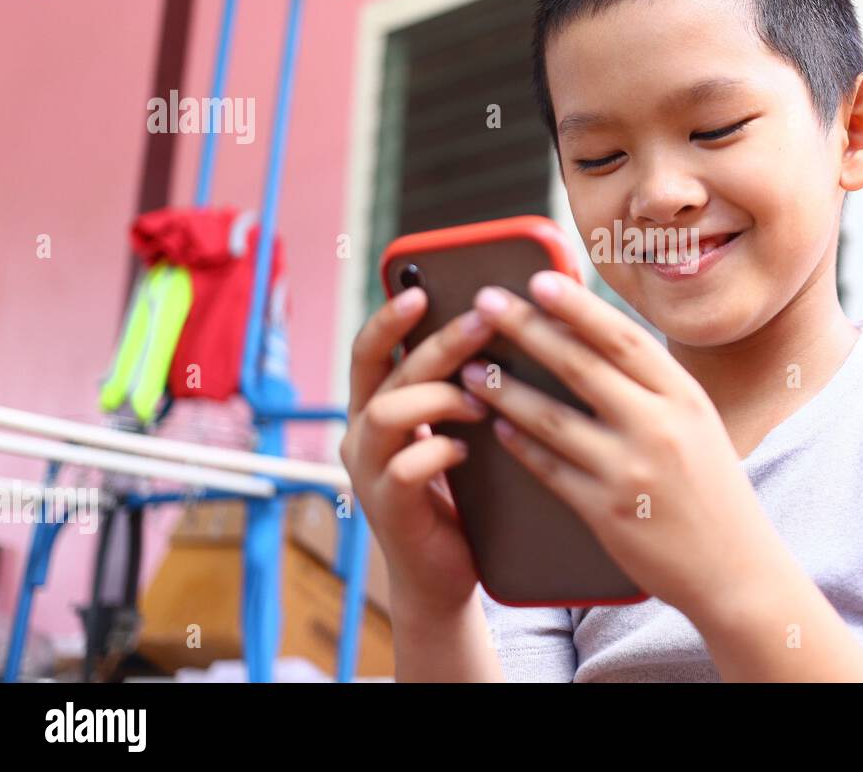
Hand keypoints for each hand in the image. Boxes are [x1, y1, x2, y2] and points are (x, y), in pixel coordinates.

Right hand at [339, 286, 495, 615]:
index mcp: (374, 408)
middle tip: (481, 323)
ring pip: (388, 411)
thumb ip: (460, 388)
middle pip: (387, 371)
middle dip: (437, 343)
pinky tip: (468, 452)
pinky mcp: (386, 508)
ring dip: (441, 397)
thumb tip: (502, 331)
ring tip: (483, 402)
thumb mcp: (455, 430)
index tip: (419, 288)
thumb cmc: (458, 492)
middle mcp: (360, 434)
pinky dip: (441, 451)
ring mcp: (367, 472)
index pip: (368, 350)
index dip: (388, 318)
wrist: (443, 573)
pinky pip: (405, 467)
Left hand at [461, 272, 785, 620]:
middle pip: (580, 366)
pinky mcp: (607, 513)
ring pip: (552, 418)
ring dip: (505, 389)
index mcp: (685, 397)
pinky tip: (498, 426)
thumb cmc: (712, 489)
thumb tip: (592, 339)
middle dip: (526, 329)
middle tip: (484, 303)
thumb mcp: (698, 423)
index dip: (577, 306)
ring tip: (469, 368)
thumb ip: (652, 387)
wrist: (736, 570)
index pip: (622, 338)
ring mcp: (631, 471)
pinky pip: (550, 470)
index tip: (538, 280)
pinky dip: (520, 445)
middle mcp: (660, 427)